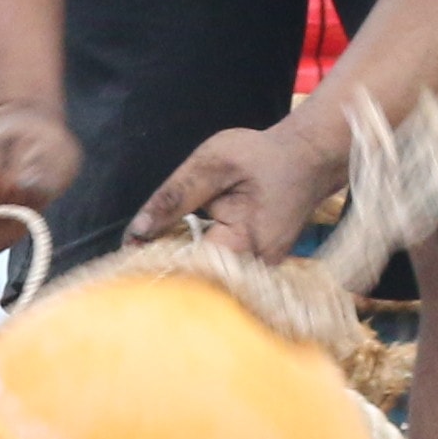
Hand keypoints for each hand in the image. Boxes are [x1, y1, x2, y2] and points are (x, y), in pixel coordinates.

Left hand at [133, 96, 354, 263]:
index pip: (189, 270)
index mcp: (245, 243)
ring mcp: (259, 273)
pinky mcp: (256, 268)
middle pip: (197, 283)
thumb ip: (175, 196)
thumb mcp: (213, 162)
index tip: (128, 257)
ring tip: (149, 253)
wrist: (309, 159)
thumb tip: (136, 233)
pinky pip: (217, 273)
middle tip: (131, 256)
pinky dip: (195, 261)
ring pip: (206, 280)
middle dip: (163, 269)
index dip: (155, 266)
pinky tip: (178, 248)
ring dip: (178, 266)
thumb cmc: (263, 155)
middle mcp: (256, 268)